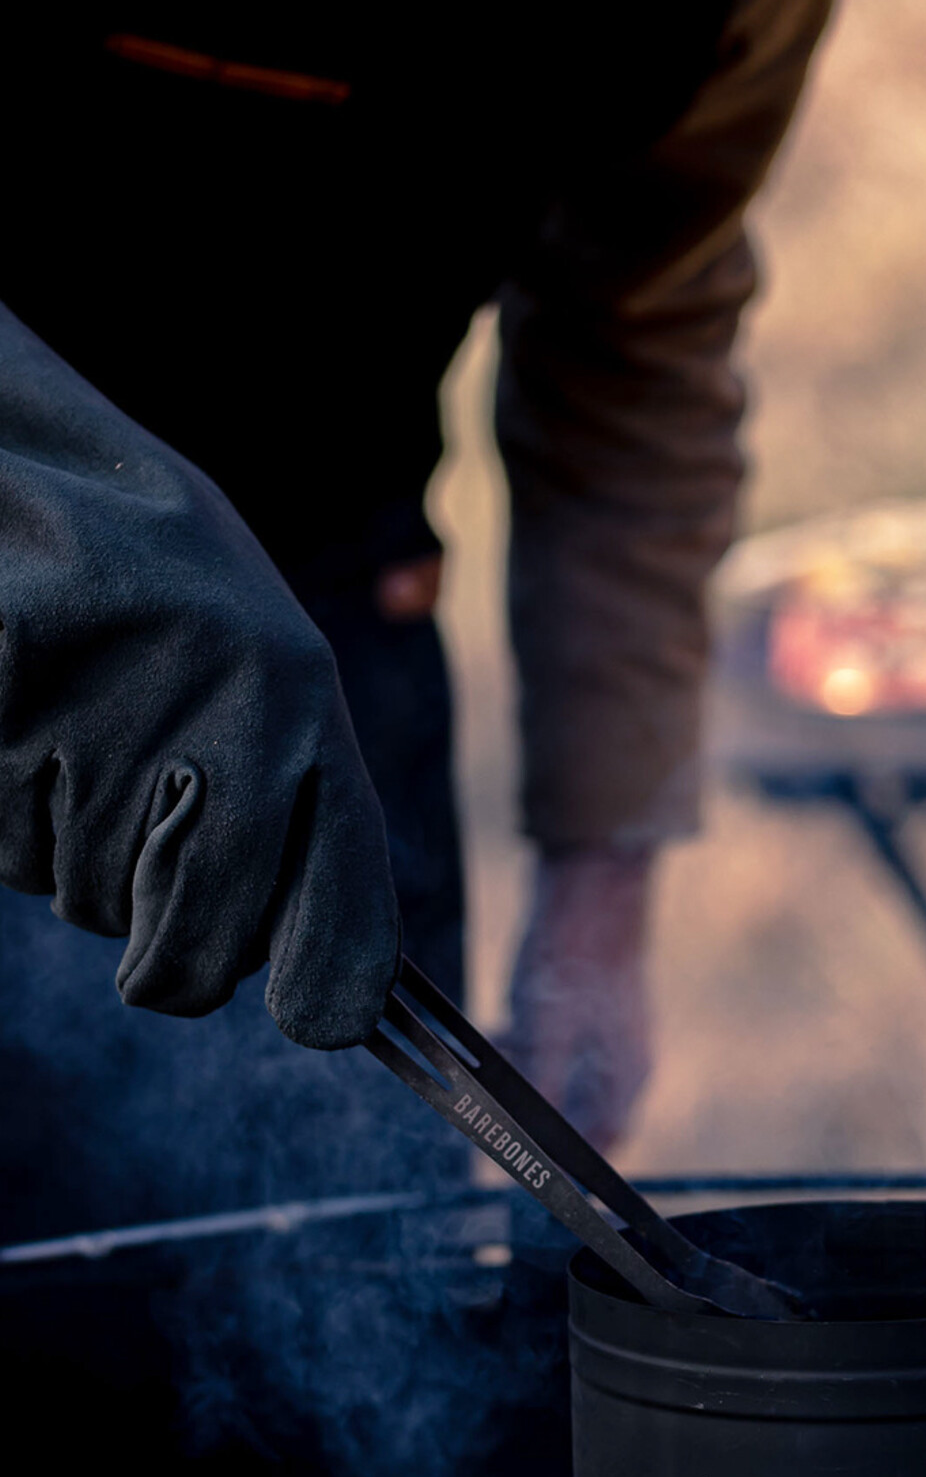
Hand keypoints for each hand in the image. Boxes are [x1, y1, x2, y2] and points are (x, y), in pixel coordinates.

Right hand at [0, 306, 399, 1047]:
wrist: (22, 459)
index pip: (341, 900)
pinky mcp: (3, 711)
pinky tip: (26, 715)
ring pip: (85, 903)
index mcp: (300, 697)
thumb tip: (333, 990)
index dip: (328, 985)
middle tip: (147, 848)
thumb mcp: (258, 663)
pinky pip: (7, 848)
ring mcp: (104, 717)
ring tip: (80, 728)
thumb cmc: (155, 586)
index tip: (320, 1018)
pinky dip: (9, 811)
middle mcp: (221, 713)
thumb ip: (296, 806)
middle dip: (166, 944)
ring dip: (76, 853)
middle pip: (191, 954)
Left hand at [504, 844, 654, 1149]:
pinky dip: (527, 1049)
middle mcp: (625, 1062)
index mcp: (627, 1074)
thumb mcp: (544, 1030)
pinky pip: (556, 1049)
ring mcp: (610, 1035)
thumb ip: (538, 1089)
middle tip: (489, 1111)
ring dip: (523, 1077)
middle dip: (531, 1115)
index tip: (523, 1169)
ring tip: (495, 1052)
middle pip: (578, 1114)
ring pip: (561, 1080)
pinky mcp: (591, 1011)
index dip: (564, 1165)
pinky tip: (501, 1030)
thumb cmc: (573, 954)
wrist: (588, 882)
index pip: (603, 1143)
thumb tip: (524, 1140)